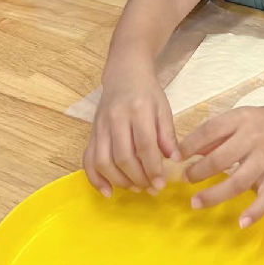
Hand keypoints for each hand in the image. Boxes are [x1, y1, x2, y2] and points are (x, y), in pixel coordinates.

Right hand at [83, 57, 179, 197]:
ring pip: (103, 161)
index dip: (153, 168)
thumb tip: (175, 160)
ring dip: (119, 181)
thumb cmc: (147, 93)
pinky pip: (88, 159)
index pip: (144, 145)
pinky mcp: (92, 133)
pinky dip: (95, 179)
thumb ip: (168, 134)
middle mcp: (116, 118)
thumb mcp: (163, 108)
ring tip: (136, 188)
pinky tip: (108, 191)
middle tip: (151, 189)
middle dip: (138, 178)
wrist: (124, 74)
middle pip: (123, 157)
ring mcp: (100, 126)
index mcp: (138, 110)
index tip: (161, 184)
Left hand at [181, 105, 263, 227]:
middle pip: (222, 158)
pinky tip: (241, 223)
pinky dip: (255, 211)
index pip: (210, 130)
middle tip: (185, 180)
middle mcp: (254, 138)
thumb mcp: (240, 117)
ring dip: (215, 194)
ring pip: (239, 181)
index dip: (191, 144)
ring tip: (196, 202)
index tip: (177, 156)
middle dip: (199, 171)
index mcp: (241, 119)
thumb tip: (187, 151)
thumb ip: (216, 134)